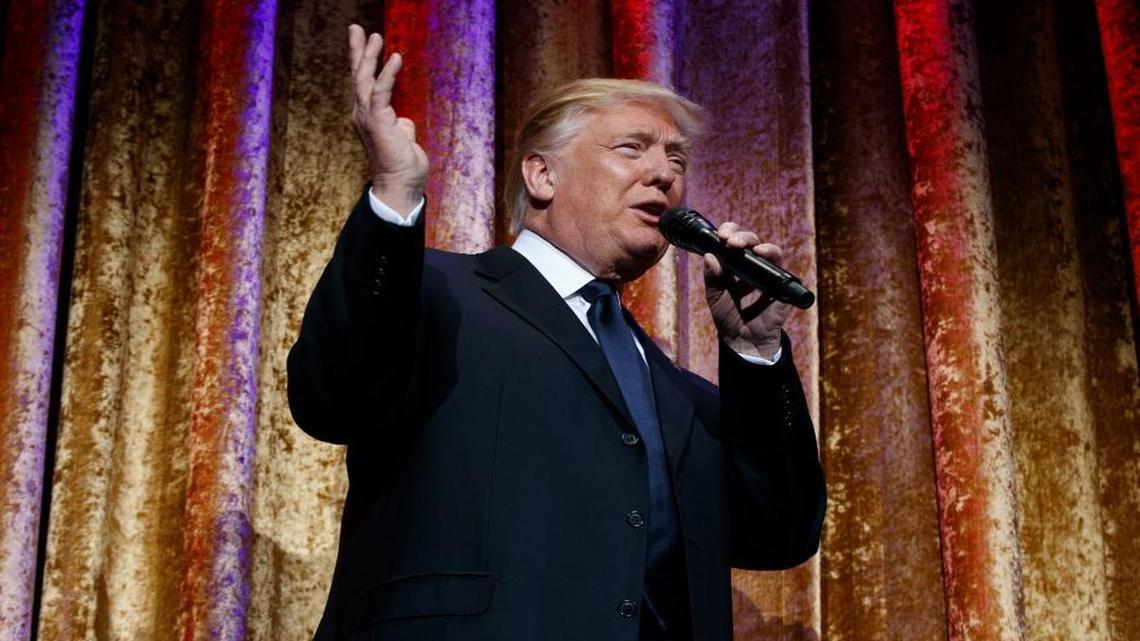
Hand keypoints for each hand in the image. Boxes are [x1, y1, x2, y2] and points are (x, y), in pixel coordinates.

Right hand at [348, 24, 427, 214]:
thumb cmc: (402, 165)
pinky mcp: (378, 122)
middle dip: (358, 50)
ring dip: (369, 57)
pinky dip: (388, 73)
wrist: (401, 184)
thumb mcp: (402, 138)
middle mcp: (362, 113)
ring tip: (376, 36)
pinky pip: (382, 92)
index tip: (364, 39)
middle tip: (357, 27)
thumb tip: (403, 121)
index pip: (364, 83)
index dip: (363, 60)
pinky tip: (395, 57)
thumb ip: (400, 125)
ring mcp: (367, 117)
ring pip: (365, 80)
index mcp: (368, 115)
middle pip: (358, 76)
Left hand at [703, 222, 791, 359]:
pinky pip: (782, 271)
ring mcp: (769, 275)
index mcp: (736, 265)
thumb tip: (710, 256)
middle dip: (741, 236)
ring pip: (770, 251)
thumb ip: (713, 278)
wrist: (745, 342)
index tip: (720, 234)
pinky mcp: (782, 287)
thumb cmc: (730, 318)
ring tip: (750, 249)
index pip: (734, 241)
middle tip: (730, 240)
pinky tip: (764, 258)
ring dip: (759, 246)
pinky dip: (773, 261)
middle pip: (751, 241)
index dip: (729, 232)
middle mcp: (753, 266)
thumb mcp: (716, 297)